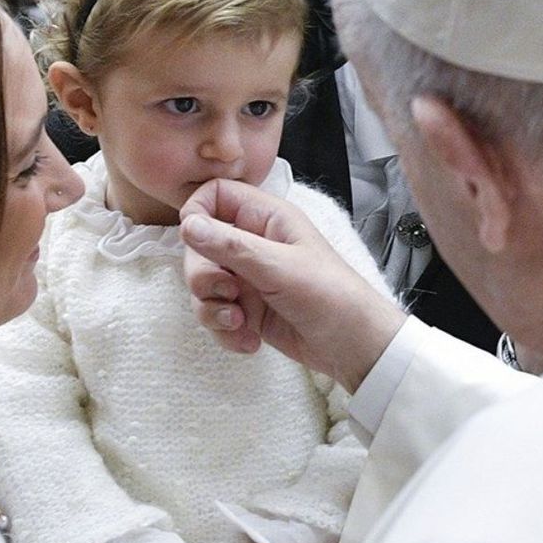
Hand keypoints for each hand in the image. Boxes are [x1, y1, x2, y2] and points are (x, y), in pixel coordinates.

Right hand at [179, 179, 405, 391]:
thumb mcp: (280, 268)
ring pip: (204, 286)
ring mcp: (249, 278)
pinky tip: (249, 340)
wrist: (355, 348)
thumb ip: (231, 246)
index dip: (197, 214)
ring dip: (213, 309)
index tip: (193, 240)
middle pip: (200, 247)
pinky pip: (216, 315)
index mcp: (267, 218)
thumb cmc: (332, 297)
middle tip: (228, 293)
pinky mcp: (248, 310)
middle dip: (204, 277)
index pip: (215, 195)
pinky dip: (226, 331)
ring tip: (240, 323)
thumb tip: (187, 224)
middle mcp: (254, 244)